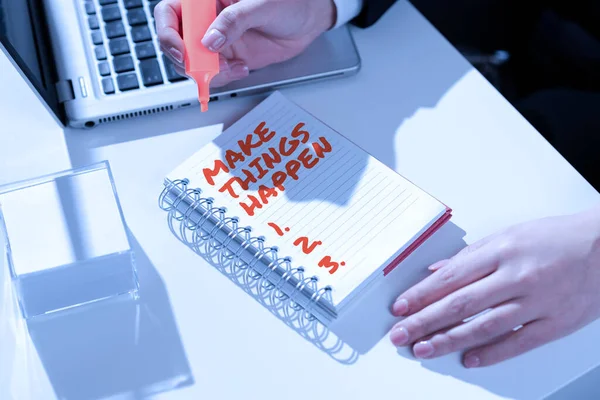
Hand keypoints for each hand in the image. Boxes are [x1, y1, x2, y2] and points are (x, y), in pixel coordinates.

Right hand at [155, 0, 336, 86]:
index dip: (168, 32)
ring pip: (193, 62)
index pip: (170, 12)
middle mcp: (207, 19)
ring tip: (231, 68)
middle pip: (177, 41)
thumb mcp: (261, 5)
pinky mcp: (229, 57)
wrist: (310, 19)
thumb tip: (210, 40)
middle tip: (206, 67)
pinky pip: (214, 73)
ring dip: (207, 72)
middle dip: (187, 59)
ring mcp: (217, 39)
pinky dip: (223, 77)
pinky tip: (241, 69)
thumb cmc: (289, 1)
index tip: (182, 50)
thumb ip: (234, 20)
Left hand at [389, 206, 599, 367]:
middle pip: (460, 304)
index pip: (450, 277)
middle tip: (400, 334)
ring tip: (424, 349)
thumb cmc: (554, 238)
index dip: (421, 295)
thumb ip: (470, 256)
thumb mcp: (508, 236)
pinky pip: (518, 342)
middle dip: (424, 320)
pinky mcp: (556, 323)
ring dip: (449, 340)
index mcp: (501, 251)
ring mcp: (537, 302)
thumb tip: (435, 271)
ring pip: (484, 326)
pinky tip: (468, 358)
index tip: (400, 307)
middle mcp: (516, 276)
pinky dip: (492, 353)